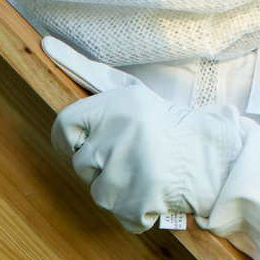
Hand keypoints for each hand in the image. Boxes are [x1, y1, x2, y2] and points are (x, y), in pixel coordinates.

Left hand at [43, 37, 244, 232]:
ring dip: (118, 190)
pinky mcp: (140, 200)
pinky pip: (120, 214)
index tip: (83, 146)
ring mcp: (129, 170)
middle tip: (130, 157)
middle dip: (100, 167)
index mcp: (115, 106)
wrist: (213, 157)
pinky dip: (135, 211)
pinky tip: (154, 193)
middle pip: (81, 165)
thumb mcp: (129, 93)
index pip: (64, 125)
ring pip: (98, 193)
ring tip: (144, 174)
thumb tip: (47, 45)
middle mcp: (119, 135)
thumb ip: (88, 74)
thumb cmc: (164, 124)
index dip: (69, 141)